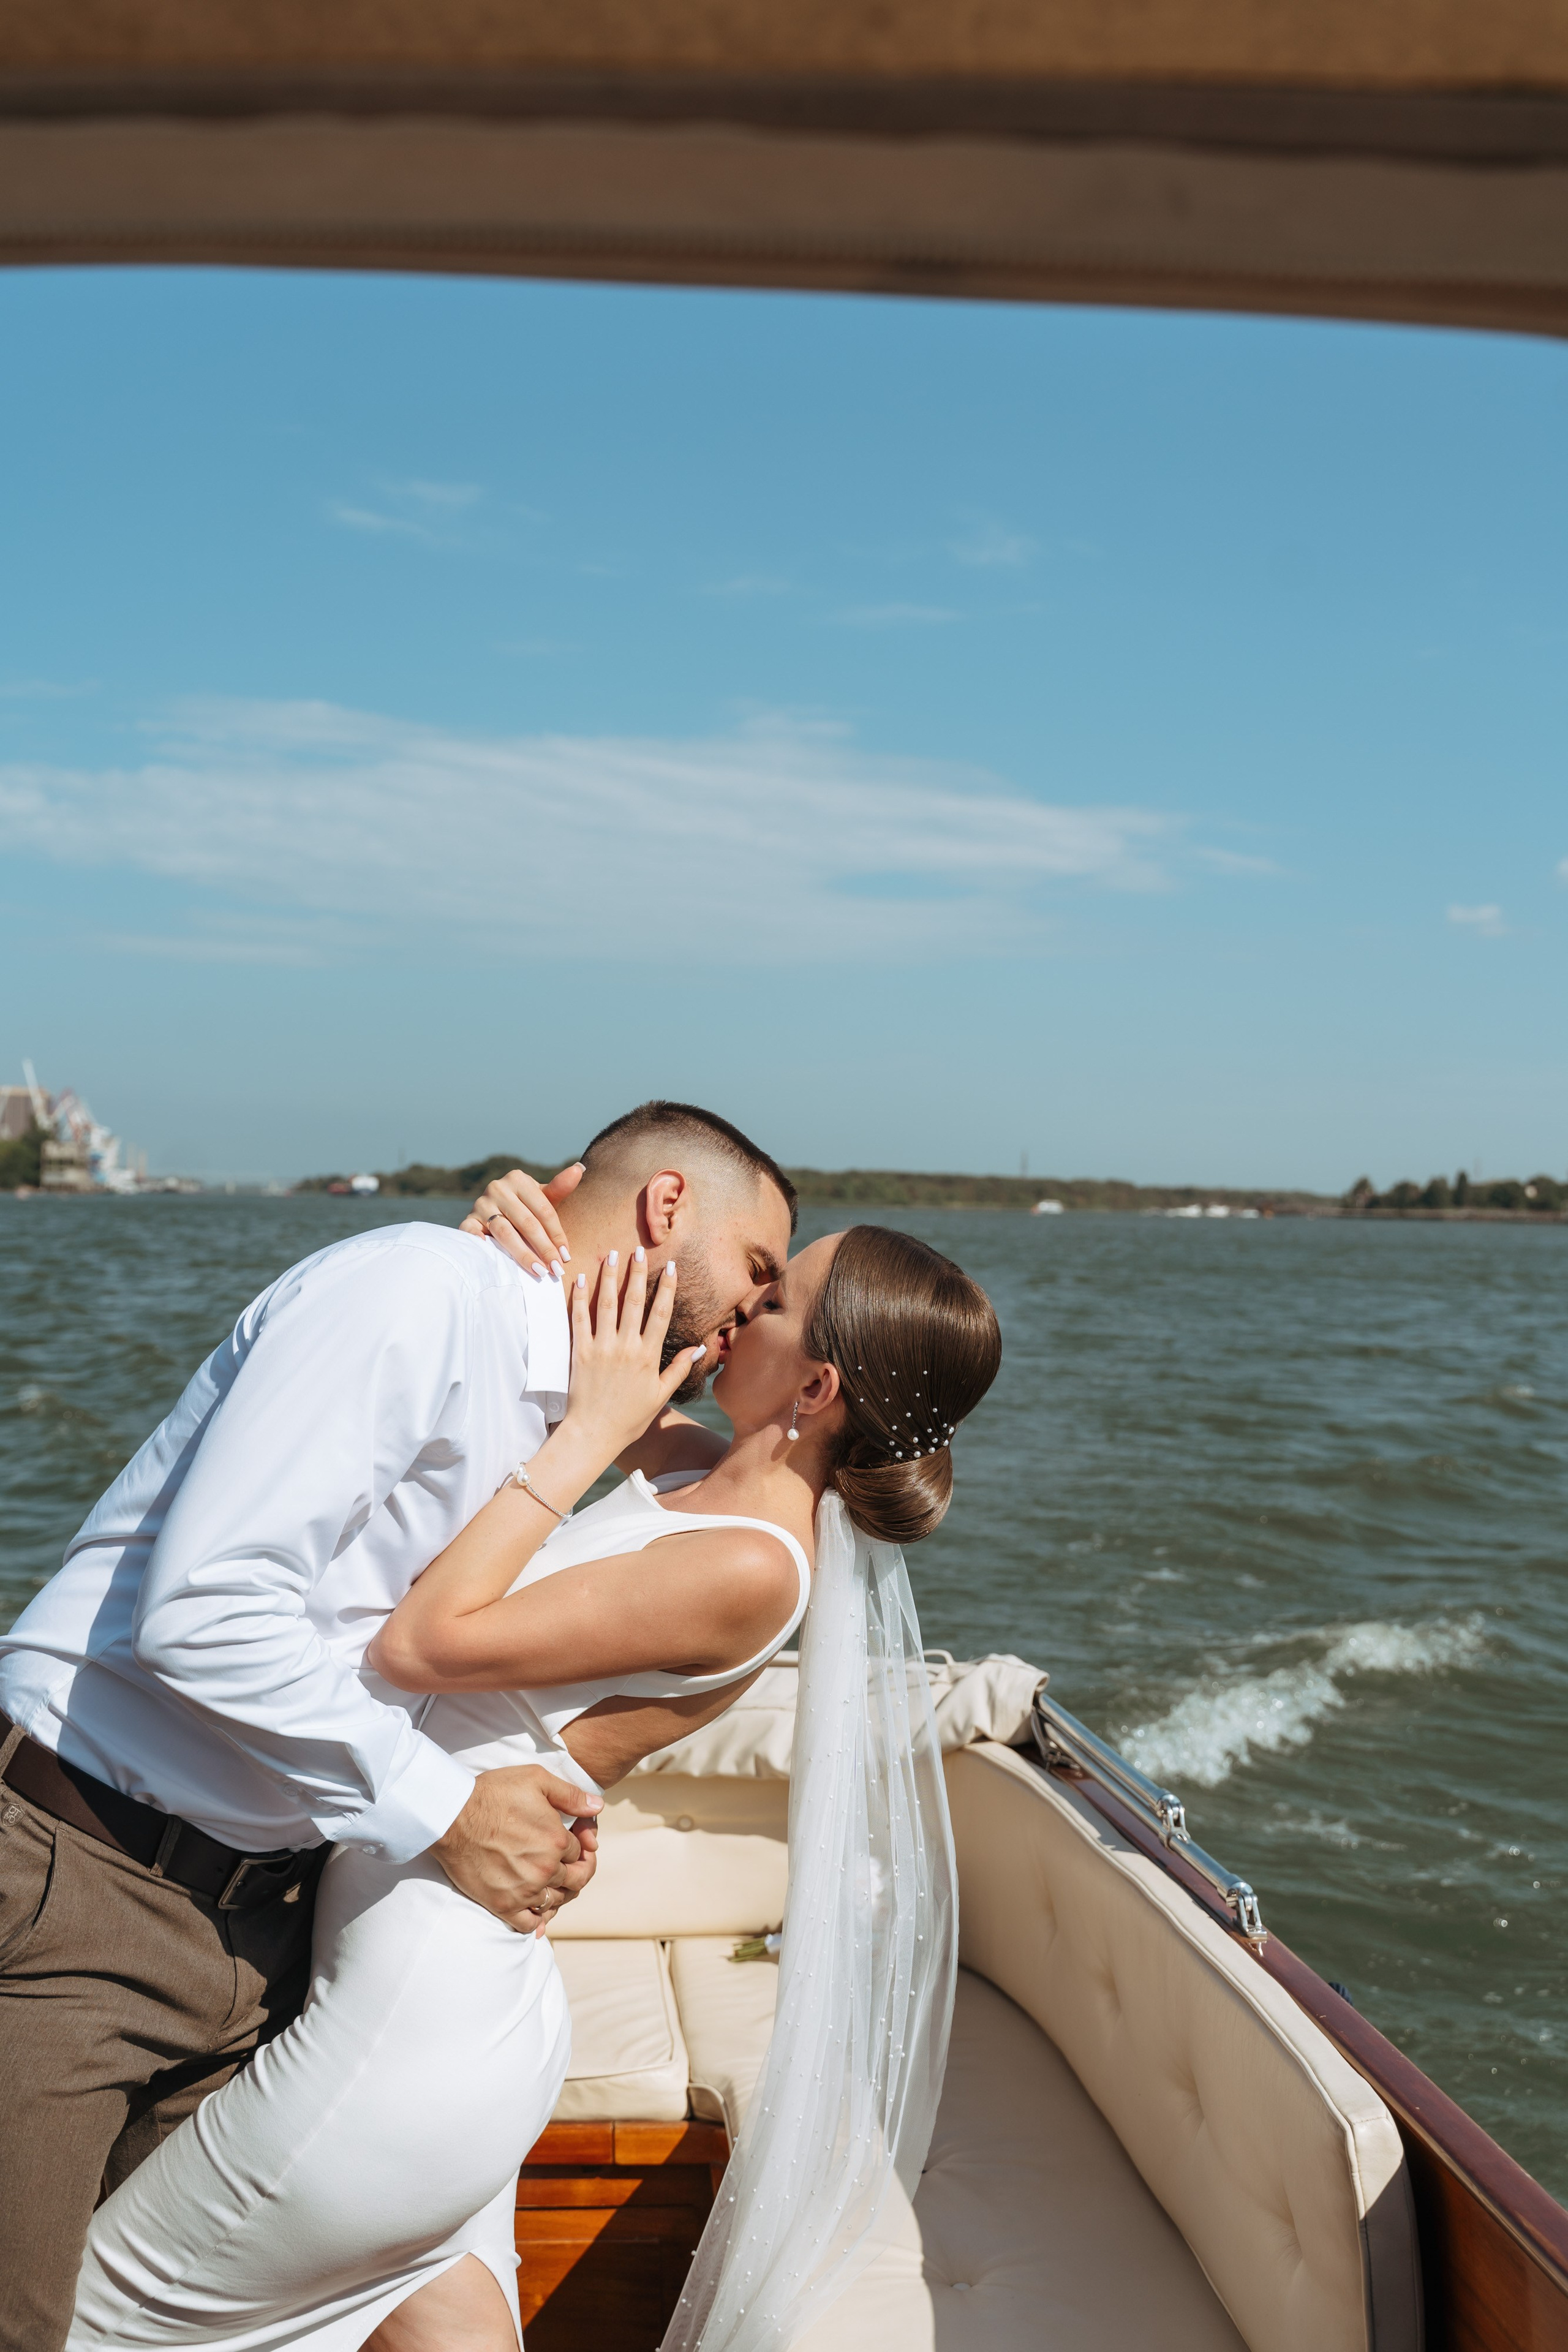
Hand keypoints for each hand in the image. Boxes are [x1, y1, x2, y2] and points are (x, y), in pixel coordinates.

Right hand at [430, 1763, 602, 1934]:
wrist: (451, 1816)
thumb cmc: (492, 1794)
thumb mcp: (536, 1780)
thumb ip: (571, 1795)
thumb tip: (598, 1806)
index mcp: (557, 1841)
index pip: (581, 1850)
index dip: (581, 1842)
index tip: (572, 1837)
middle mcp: (545, 1870)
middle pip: (576, 1879)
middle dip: (580, 1870)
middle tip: (571, 1863)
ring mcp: (524, 1891)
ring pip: (556, 1902)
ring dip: (561, 1893)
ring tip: (555, 1881)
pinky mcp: (502, 1905)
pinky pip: (530, 1923)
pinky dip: (539, 1919)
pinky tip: (537, 1908)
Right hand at [461, 1163, 584, 1278]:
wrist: (495, 1212)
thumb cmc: (526, 1207)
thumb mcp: (542, 1198)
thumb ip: (560, 1187)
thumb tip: (579, 1169)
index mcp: (518, 1179)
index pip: (544, 1210)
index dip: (557, 1234)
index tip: (567, 1256)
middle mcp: (497, 1188)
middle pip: (527, 1223)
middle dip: (544, 1248)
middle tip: (556, 1269)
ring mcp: (480, 1204)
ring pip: (505, 1232)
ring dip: (523, 1254)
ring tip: (539, 1271)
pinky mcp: (468, 1220)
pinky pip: (474, 1234)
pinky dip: (482, 1246)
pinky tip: (495, 1262)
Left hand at [566, 1250, 704, 1465]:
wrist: (592, 1435)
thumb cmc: (629, 1419)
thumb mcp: (660, 1395)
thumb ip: (678, 1369)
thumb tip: (700, 1347)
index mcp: (648, 1356)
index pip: (661, 1314)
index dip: (667, 1288)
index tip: (670, 1267)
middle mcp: (626, 1347)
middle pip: (634, 1301)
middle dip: (638, 1273)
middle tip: (639, 1249)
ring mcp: (601, 1348)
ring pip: (607, 1304)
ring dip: (610, 1276)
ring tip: (613, 1254)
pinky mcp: (580, 1352)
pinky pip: (579, 1319)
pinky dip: (579, 1297)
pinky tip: (580, 1278)